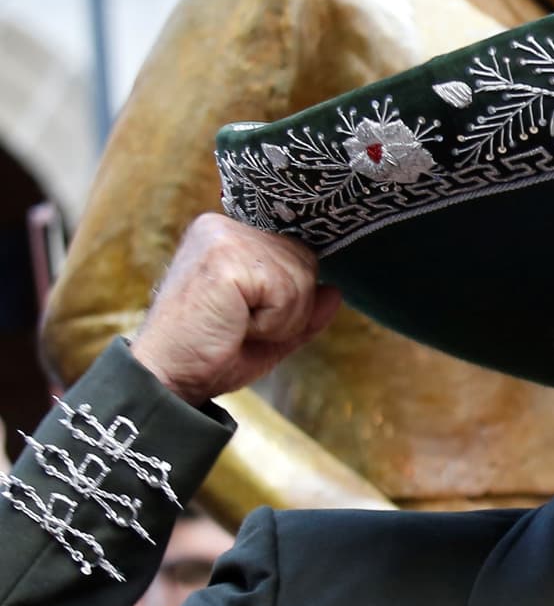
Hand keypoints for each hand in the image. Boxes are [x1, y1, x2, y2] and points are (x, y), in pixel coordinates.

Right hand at [132, 215, 340, 406]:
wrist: (167, 380)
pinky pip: (287, 292)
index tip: (247, 315)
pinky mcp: (226, 258)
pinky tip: (234, 326)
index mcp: (227, 233)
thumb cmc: (209, 355)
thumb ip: (303, 309)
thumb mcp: (268, 332)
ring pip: (302, 278)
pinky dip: (271, 323)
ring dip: (279, 319)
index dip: (288, 294)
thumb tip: (336, 291)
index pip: (295, 251)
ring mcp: (223, 236)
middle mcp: (223, 225)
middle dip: (288, 308)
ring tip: (236, 326)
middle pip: (305, 261)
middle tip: (240, 325)